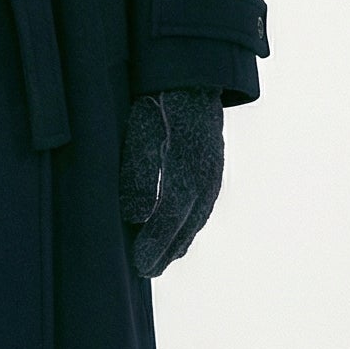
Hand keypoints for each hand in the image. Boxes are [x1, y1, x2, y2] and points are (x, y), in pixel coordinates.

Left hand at [119, 88, 223, 276]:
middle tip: (146, 271)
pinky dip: (190, 225)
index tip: (138, 266)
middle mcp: (204, 178)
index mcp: (184, 171)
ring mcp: (213, 173)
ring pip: (197, 219)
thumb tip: (135, 217)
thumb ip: (138, 175)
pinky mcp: (214, 168)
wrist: (191, 76)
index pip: (168, 220)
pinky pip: (203, 206)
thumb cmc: (158, 103)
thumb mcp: (140, 133)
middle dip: (166, 252)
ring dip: (180, 242)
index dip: (153, 246)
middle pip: (185, 227)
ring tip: (161, 260)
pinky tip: (180, 233)